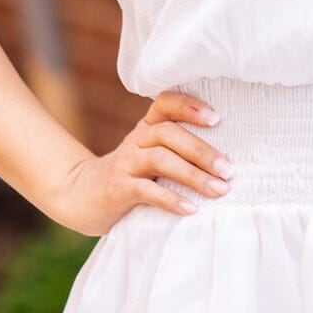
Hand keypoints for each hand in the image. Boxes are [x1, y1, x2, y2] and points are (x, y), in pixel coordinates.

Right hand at [50, 88, 232, 236]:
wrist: (83, 197)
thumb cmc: (133, 177)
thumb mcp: (153, 156)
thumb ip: (180, 151)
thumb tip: (229, 162)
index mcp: (148, 127)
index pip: (166, 103)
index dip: (189, 106)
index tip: (216, 119)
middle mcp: (137, 139)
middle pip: (170, 134)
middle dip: (202, 151)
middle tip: (228, 170)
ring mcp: (126, 163)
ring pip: (161, 159)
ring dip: (193, 175)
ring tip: (218, 190)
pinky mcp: (118, 188)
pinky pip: (146, 190)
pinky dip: (170, 199)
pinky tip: (190, 209)